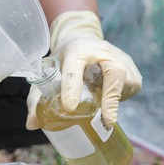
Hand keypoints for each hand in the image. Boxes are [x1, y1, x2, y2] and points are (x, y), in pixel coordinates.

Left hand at [26, 11, 141, 129]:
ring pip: (125, 83)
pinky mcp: (131, 65)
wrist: (84, 40)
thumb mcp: (49, 72)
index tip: (69, 108)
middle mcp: (101, 51)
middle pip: (113, 73)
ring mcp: (120, 56)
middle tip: (107, 120)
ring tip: (103, 107)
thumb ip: (38, 97)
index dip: (71, 88)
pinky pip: (131, 87)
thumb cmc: (65, 59)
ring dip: (115, 100)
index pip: (74, 68)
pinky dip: (121, 97)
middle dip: (111, 98)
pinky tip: (110, 96)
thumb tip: (32, 124)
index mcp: (76, 50)